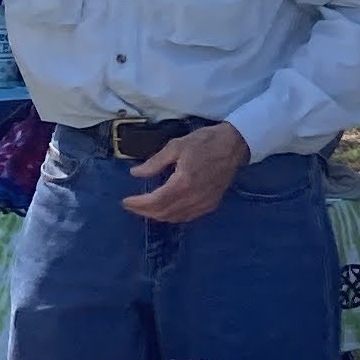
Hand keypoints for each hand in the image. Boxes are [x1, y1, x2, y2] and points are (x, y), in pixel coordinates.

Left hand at [119, 122, 250, 224]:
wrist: (234, 145)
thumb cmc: (204, 142)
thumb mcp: (176, 146)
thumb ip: (154, 162)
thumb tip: (135, 173)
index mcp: (183, 182)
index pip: (155, 201)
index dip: (138, 204)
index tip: (125, 201)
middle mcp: (193, 197)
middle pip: (163, 213)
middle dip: (144, 211)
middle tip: (132, 206)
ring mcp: (204, 203)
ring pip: (175, 218)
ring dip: (158, 215)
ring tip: (145, 208)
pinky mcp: (211, 205)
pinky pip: (188, 217)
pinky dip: (173, 216)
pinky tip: (165, 210)